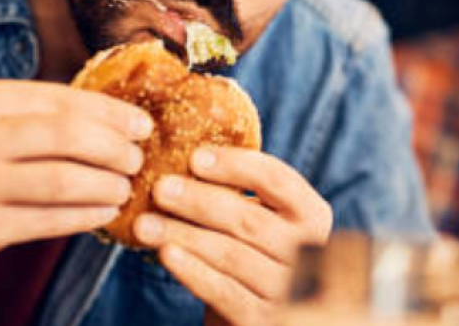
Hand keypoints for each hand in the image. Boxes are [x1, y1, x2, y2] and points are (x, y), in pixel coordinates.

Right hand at [0, 80, 152, 262]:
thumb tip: (120, 115)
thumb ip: (42, 111)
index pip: (61, 100)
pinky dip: (86, 216)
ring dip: (105, 185)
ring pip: (62, 182)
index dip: (110, 113)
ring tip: (125, 187)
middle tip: (136, 158)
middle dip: (112, 148)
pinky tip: (105, 211)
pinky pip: (48, 221)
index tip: (142, 124)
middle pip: (65, 137)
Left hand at [132, 147, 332, 325]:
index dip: (236, 165)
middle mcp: (307, 250)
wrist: (256, 310)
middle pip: (250, 219)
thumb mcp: (256, 218)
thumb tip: (188, 149)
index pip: (277, 179)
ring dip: (184, 236)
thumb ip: (238, 189)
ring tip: (146, 224)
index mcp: (312, 214)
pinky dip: (192, 270)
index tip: (194, 157)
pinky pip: (224, 292)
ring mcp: (288, 289)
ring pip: (232, 255)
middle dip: (200, 201)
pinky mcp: (263, 321)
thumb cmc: (250, 252)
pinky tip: (166, 254)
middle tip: (160, 189)